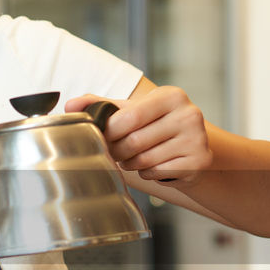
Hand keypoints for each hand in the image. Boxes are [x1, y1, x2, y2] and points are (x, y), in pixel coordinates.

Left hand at [66, 86, 212, 183]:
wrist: (191, 148)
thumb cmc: (155, 126)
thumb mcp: (131, 110)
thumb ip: (100, 104)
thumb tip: (70, 105)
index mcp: (171, 96)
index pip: (129, 117)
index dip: (110, 131)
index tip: (103, 136)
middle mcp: (189, 114)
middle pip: (134, 141)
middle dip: (117, 151)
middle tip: (115, 151)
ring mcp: (197, 138)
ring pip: (144, 159)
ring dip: (130, 163)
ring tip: (133, 158)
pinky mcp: (199, 161)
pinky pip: (157, 172)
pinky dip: (147, 173)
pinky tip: (152, 165)